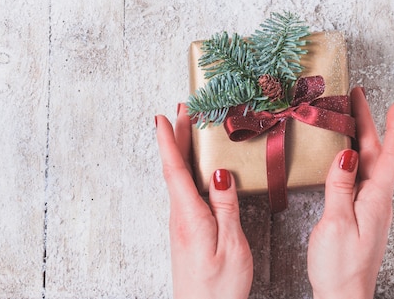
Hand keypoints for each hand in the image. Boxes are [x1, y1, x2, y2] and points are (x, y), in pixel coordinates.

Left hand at [155, 105, 252, 298]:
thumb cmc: (218, 287)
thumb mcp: (231, 245)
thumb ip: (226, 207)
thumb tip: (221, 174)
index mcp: (190, 216)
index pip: (175, 170)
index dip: (168, 141)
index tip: (162, 117)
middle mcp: (181, 217)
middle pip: (175, 170)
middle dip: (177, 138)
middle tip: (181, 111)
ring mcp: (182, 224)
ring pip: (180, 180)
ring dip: (182, 153)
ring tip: (190, 131)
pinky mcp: (187, 231)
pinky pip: (186, 192)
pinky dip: (189, 172)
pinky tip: (199, 169)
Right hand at [307, 88, 393, 298]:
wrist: (345, 297)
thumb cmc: (341, 266)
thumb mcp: (337, 223)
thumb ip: (340, 187)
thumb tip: (346, 155)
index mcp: (375, 198)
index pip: (390, 155)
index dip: (392, 128)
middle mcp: (376, 200)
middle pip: (376, 154)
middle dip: (368, 123)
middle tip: (356, 98)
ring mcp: (369, 208)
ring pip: (367, 164)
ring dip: (359, 139)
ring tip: (346, 118)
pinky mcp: (360, 216)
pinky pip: (358, 179)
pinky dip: (351, 160)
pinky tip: (341, 157)